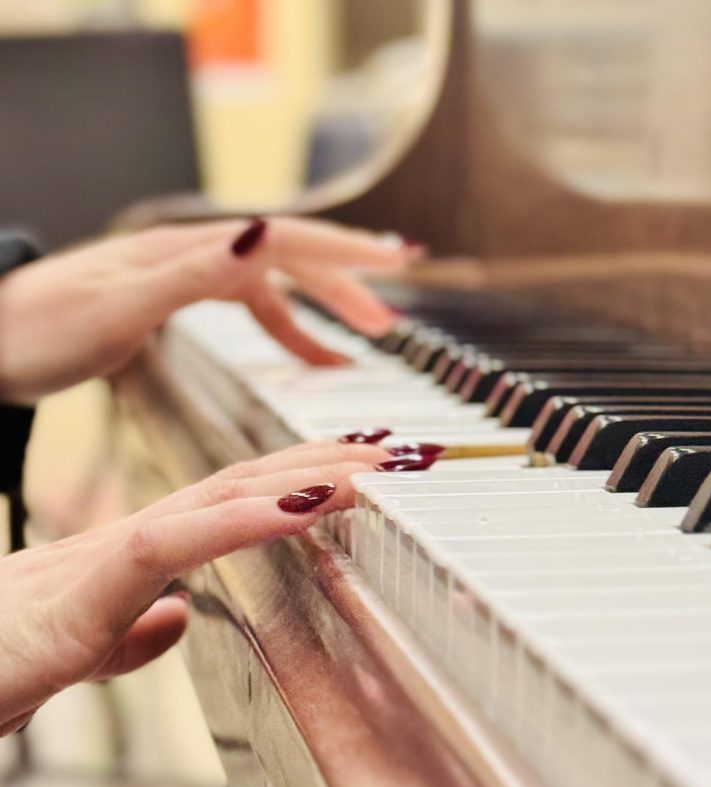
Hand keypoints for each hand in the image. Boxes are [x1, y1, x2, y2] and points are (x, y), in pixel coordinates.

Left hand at [0, 216, 419, 402]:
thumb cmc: (37, 332)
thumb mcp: (119, 307)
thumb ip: (194, 273)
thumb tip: (263, 234)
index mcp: (185, 251)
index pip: (284, 240)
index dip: (346, 251)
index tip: (399, 261)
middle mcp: (191, 255)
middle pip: (289, 258)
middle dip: (346, 285)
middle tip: (391, 320)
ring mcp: (184, 276)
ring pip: (274, 284)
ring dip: (323, 312)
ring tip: (363, 344)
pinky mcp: (175, 299)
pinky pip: (251, 307)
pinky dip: (288, 330)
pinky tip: (305, 355)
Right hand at [0, 440, 389, 732]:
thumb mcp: (78, 654)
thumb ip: (128, 632)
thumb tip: (175, 617)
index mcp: (131, 556)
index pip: (229, 500)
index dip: (297, 477)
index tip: (362, 467)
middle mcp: (127, 542)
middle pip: (240, 480)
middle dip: (324, 458)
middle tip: (399, 444)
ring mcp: (108, 557)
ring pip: (219, 495)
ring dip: (306, 472)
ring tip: (376, 459)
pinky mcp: (86, 587)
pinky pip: (178, 540)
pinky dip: (246, 515)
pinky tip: (307, 499)